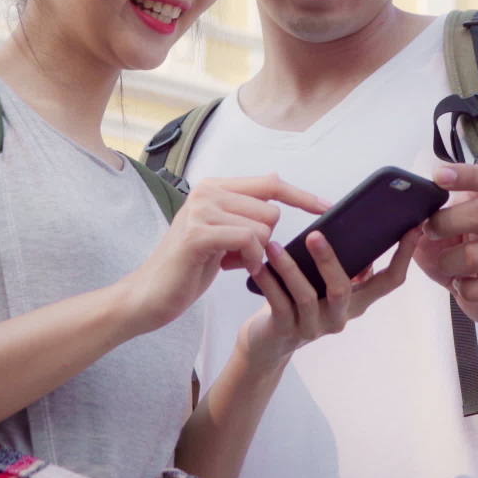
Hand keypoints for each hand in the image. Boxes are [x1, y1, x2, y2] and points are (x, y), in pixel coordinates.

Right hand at [120, 175, 326, 332]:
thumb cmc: (189, 267)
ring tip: (232, 262)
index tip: (327, 207)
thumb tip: (276, 198)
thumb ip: (244, 216)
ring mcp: (201, 210)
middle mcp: (208, 192)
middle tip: (241, 255)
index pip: (270, 183)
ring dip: (256, 252)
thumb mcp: (222, 236)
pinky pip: (248, 240)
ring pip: (263, 226)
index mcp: (214, 188)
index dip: (301, 195)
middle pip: (271, 209)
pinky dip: (250, 258)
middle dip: (267, 239)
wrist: (150, 294)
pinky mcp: (198, 234)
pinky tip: (233, 267)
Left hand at [238, 229, 418, 368]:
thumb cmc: (299, 300)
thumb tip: (353, 231)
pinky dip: (269, 282)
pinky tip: (259, 266)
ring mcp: (314, 327)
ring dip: (289, 268)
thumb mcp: (326, 283)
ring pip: (306, 296)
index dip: (405, 256)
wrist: (268, 342)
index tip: (413, 228)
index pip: (390, 281)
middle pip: (343, 289)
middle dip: (329, 260)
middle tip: (316, 234)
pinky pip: (279, 304)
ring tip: (274, 246)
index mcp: (358, 301)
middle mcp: (340, 317)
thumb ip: (346, 263)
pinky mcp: (287, 331)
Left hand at [412, 161, 477, 324]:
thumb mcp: (436, 231)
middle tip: (429, 231)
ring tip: (445, 265)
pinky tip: (462, 285)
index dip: (470, 173)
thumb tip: (401, 206)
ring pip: (476, 255)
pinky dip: (465, 289)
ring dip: (448, 262)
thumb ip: (422, 216)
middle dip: (446, 222)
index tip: (439, 176)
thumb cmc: (458, 253)